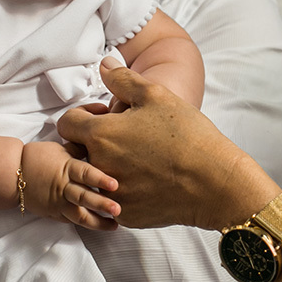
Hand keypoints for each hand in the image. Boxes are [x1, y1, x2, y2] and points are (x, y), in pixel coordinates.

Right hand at [19, 141, 120, 230]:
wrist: (12, 175)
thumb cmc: (37, 158)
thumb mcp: (60, 149)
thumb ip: (80, 150)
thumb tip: (99, 144)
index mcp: (66, 168)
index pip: (85, 174)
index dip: (100, 179)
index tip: (115, 185)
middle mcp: (63, 187)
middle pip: (84, 197)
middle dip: (102, 204)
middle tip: (118, 209)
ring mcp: (58, 203)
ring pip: (79, 215)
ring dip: (98, 221)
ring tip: (114, 225)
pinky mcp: (54, 214)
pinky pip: (71, 220)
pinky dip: (85, 224)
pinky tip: (100, 226)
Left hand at [57, 57, 279, 230]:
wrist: (214, 183)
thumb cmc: (187, 134)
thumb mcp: (156, 95)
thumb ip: (123, 80)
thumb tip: (104, 65)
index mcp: (101, 135)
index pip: (67, 123)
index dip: (85, 116)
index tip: (106, 116)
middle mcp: (97, 167)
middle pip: (80, 151)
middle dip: (96, 143)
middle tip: (129, 138)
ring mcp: (109, 195)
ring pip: (97, 177)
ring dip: (110, 167)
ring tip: (142, 161)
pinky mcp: (125, 215)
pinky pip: (115, 200)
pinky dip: (127, 190)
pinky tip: (152, 182)